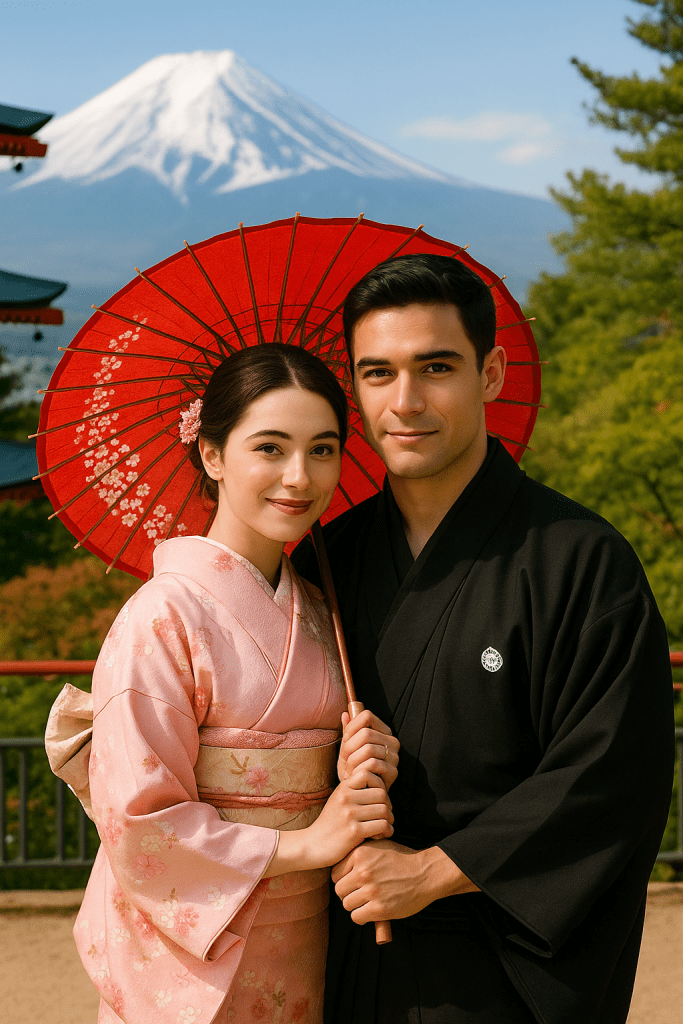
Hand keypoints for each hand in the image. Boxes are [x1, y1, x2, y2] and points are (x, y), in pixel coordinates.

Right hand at [268, 770, 393, 875]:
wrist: (312, 846)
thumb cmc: (330, 824)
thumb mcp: (338, 800)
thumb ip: (355, 791)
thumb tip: (381, 786)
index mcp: (343, 788)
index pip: (368, 774)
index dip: (379, 784)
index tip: (378, 798)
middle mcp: (346, 798)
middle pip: (381, 793)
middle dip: (388, 805)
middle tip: (385, 816)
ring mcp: (350, 814)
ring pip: (384, 810)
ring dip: (389, 820)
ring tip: (385, 826)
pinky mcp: (354, 831)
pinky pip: (382, 825)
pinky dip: (387, 831)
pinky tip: (382, 835)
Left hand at [331, 841, 478, 924]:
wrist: (425, 873)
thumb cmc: (402, 859)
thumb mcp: (379, 846)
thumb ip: (358, 852)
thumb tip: (338, 860)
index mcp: (360, 854)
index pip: (335, 873)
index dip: (343, 879)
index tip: (353, 882)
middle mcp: (363, 871)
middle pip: (339, 890)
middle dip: (348, 893)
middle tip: (360, 894)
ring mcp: (371, 890)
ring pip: (347, 904)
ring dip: (356, 906)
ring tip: (368, 901)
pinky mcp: (379, 909)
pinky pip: (357, 917)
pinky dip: (363, 917)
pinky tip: (372, 910)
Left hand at [338, 709, 399, 790]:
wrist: (359, 794)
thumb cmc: (353, 770)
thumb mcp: (347, 749)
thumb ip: (348, 732)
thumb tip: (345, 714)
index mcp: (382, 731)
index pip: (367, 716)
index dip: (352, 726)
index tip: (345, 740)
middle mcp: (392, 741)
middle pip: (366, 733)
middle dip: (349, 747)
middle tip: (344, 761)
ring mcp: (394, 757)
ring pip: (369, 748)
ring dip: (353, 761)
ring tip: (348, 770)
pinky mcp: (393, 772)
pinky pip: (373, 764)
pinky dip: (359, 770)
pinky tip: (355, 777)